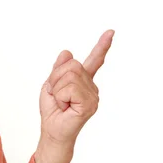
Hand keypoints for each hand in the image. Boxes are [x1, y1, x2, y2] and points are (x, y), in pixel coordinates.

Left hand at [35, 30, 113, 162]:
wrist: (52, 130)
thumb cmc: (53, 111)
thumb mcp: (51, 84)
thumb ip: (59, 69)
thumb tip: (67, 52)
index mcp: (83, 80)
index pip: (94, 60)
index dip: (102, 45)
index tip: (111, 32)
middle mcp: (92, 87)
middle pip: (71, 64)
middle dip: (56, 78)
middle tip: (57, 95)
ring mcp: (93, 96)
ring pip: (69, 75)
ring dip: (57, 88)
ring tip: (61, 102)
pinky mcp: (90, 104)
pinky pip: (70, 88)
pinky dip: (61, 96)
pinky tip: (66, 107)